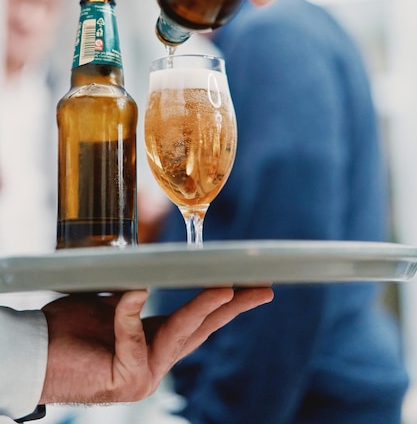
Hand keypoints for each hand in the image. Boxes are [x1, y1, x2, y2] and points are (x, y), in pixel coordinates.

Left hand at [40, 287, 272, 404]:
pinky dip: (131, 311)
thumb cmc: (67, 329)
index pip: (196, 323)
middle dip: (235, 307)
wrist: (33, 353)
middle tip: (263, 289)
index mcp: (152, 343)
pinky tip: (136, 291)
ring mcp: (144, 375)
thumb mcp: (108, 304)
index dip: (224, 304)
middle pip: (202, 330)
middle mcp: (154, 362)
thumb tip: (148, 273)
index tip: (246, 285)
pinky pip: (133, 335)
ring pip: (180, 334)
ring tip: (227, 289)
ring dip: (204, 308)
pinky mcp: (126, 379)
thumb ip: (133, 293)